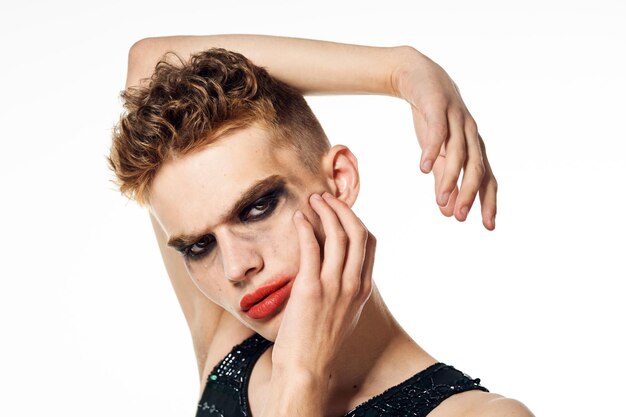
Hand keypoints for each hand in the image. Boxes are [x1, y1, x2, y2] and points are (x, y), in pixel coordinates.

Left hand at [271, 192, 374, 376]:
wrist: (306, 367)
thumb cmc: (319, 341)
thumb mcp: (343, 313)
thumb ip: (345, 288)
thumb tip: (336, 265)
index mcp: (363, 288)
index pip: (369, 242)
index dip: (355, 219)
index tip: (340, 209)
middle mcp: (353, 285)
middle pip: (357, 233)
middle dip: (342, 209)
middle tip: (325, 197)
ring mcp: (334, 287)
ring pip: (338, 236)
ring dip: (325, 212)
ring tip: (313, 201)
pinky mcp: (311, 290)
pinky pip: (311, 249)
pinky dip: (306, 228)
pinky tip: (298, 219)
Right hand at [392, 50, 497, 229]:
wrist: (417, 77)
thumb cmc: (432, 119)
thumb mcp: (438, 154)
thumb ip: (443, 181)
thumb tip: (448, 212)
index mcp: (474, 148)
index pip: (487, 179)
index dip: (489, 202)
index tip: (489, 227)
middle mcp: (471, 135)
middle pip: (477, 168)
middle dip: (470, 194)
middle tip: (460, 218)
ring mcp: (456, 120)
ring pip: (458, 152)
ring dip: (450, 177)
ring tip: (440, 199)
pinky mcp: (438, 108)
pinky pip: (437, 132)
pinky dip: (431, 150)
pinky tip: (422, 167)